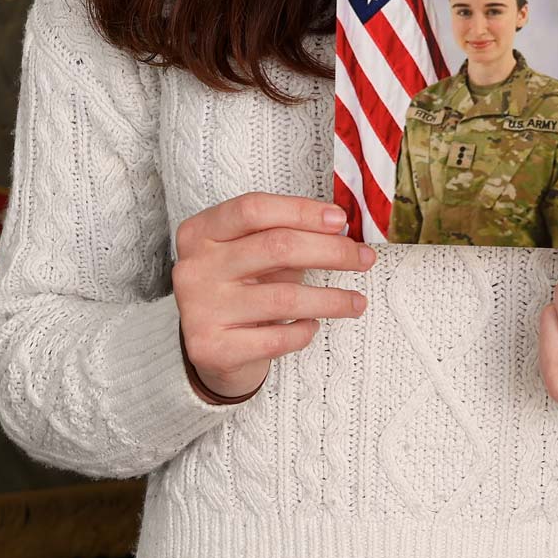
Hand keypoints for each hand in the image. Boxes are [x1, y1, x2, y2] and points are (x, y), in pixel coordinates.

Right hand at [173, 192, 373, 400]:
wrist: (208, 348)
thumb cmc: (240, 289)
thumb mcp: (251, 254)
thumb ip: (284, 237)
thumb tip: (340, 232)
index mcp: (199, 232)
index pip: (253, 208)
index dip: (302, 211)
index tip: (340, 220)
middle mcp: (193, 267)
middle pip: (276, 247)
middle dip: (331, 251)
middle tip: (363, 259)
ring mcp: (199, 309)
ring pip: (284, 297)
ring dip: (331, 299)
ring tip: (357, 302)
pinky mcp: (211, 349)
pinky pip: (276, 338)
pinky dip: (304, 331)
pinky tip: (313, 325)